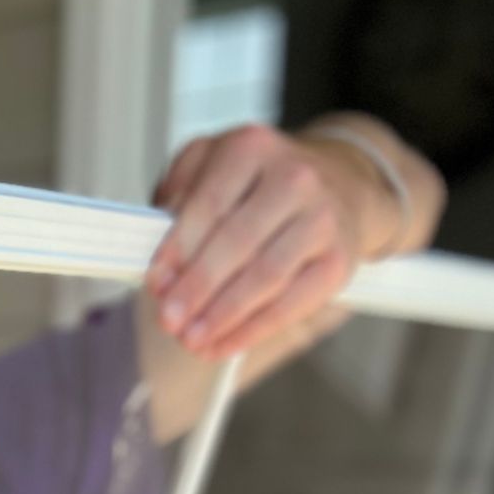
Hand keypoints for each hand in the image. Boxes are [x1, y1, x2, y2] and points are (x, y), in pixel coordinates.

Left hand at [144, 123, 397, 363]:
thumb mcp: (214, 165)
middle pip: (237, 242)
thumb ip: (179, 193)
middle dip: (197, 288)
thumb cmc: (261, 183)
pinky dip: (252, 331)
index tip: (155, 283)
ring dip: (222, 316)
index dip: (178, 249)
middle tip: (169, 321)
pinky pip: (292, 303)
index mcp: (252, 147)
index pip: (209, 203)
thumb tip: (158, 243)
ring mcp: (321, 219)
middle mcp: (294, 177)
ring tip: (192, 340)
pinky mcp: (339, 260)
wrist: (339, 185)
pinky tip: (223, 346)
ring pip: (265, 276)